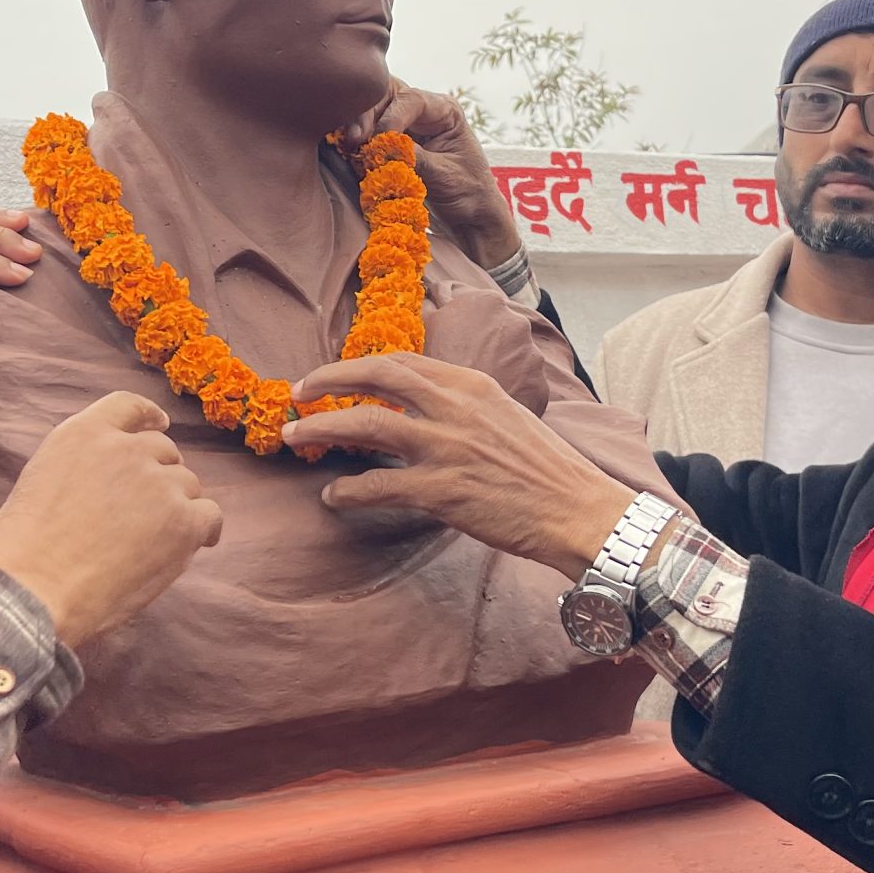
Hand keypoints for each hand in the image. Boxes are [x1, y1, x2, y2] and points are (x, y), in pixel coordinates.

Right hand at [0, 393, 224, 647]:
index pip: (129, 407)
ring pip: (187, 485)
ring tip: (151, 542)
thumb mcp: (46, 478)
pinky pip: (209, 515)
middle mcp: (126, 449)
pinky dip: (204, 530)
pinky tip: (194, 545)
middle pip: (164, 452)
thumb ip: (86, 464)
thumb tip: (124, 480)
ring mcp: (158, 483)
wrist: (35, 588)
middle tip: (145, 514)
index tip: (159, 423)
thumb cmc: (28, 550)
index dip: (149, 416)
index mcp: (85, 433)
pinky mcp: (182, 520)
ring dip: (177, 507)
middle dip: (159, 477)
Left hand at [283, 353, 641, 576]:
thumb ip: (465, 405)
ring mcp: (446, 448)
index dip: (356, 366)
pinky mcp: (442, 491)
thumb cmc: (547, 471)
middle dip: (327, 382)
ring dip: (322, 429)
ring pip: (365, 426)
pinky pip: (376, 486)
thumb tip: (422, 406)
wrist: (579, 511)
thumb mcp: (507, 416)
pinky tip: (334, 495)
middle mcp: (455, 407)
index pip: (401, 362)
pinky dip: (347, 490)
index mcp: (472, 385)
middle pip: (375, 378)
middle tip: (297, 395)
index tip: (329, 375)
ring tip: (294, 438)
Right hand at [339, 83, 522, 267]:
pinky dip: (357, 141)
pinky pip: (369, 133)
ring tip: (351, 147)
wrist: (471, 218)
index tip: (377, 140)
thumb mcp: (444, 176)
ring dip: (359, 126)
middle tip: (354, 139)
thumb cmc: (469, 194)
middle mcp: (423, 111)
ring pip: (372, 111)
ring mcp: (406, 125)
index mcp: (444, 111)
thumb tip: (384, 148)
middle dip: (367, 114)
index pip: (411, 100)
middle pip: (386, 95)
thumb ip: (416, 159)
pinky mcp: (392, 143)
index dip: (390, 117)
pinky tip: (352, 154)